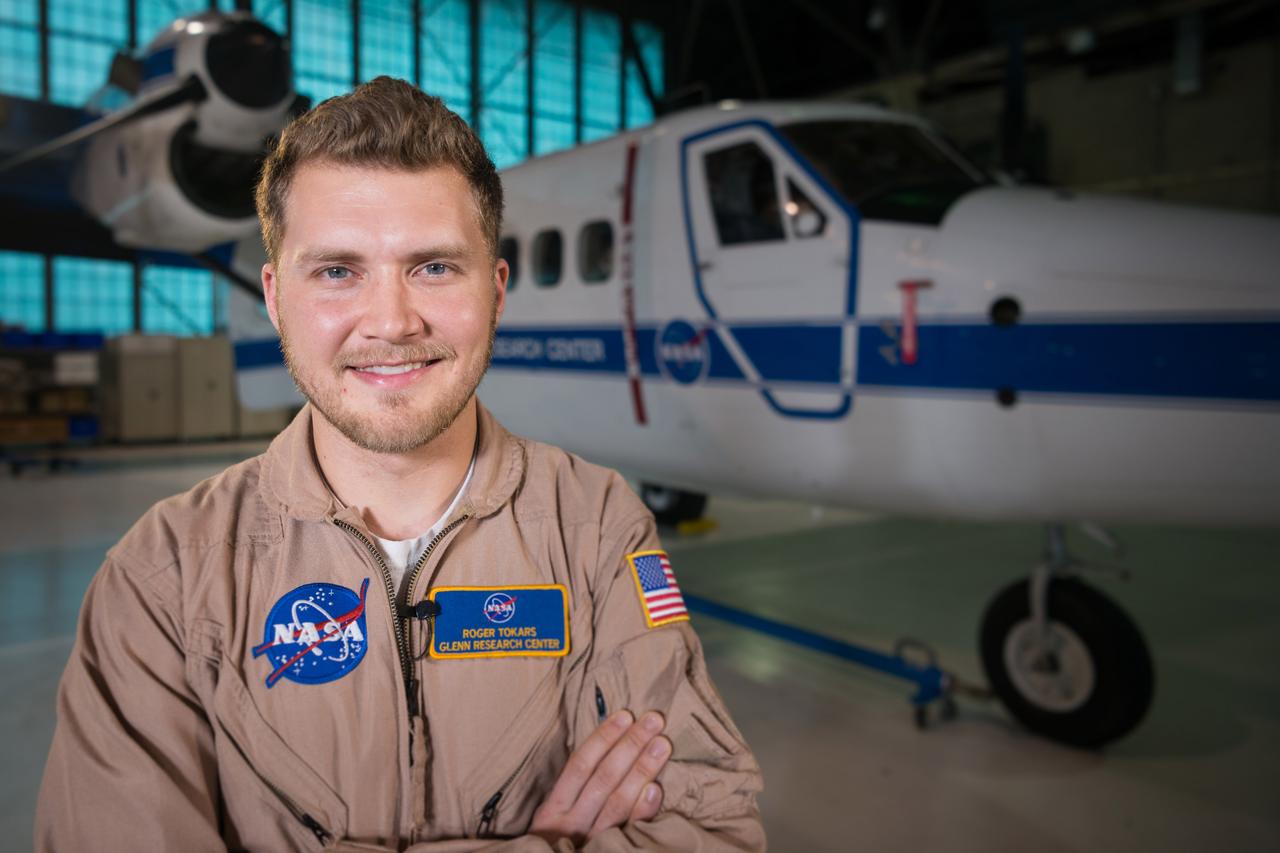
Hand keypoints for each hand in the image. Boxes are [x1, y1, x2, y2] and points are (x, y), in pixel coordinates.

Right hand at [529, 710, 670, 844]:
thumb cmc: (555, 842)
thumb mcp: (554, 814)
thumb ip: (574, 788)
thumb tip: (609, 748)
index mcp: (554, 807)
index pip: (580, 765)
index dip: (603, 738)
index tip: (625, 716)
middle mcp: (570, 822)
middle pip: (603, 777)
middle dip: (630, 745)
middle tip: (654, 720)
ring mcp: (590, 840)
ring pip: (617, 800)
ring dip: (641, 769)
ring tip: (662, 745)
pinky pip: (628, 830)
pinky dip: (642, 809)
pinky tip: (656, 788)